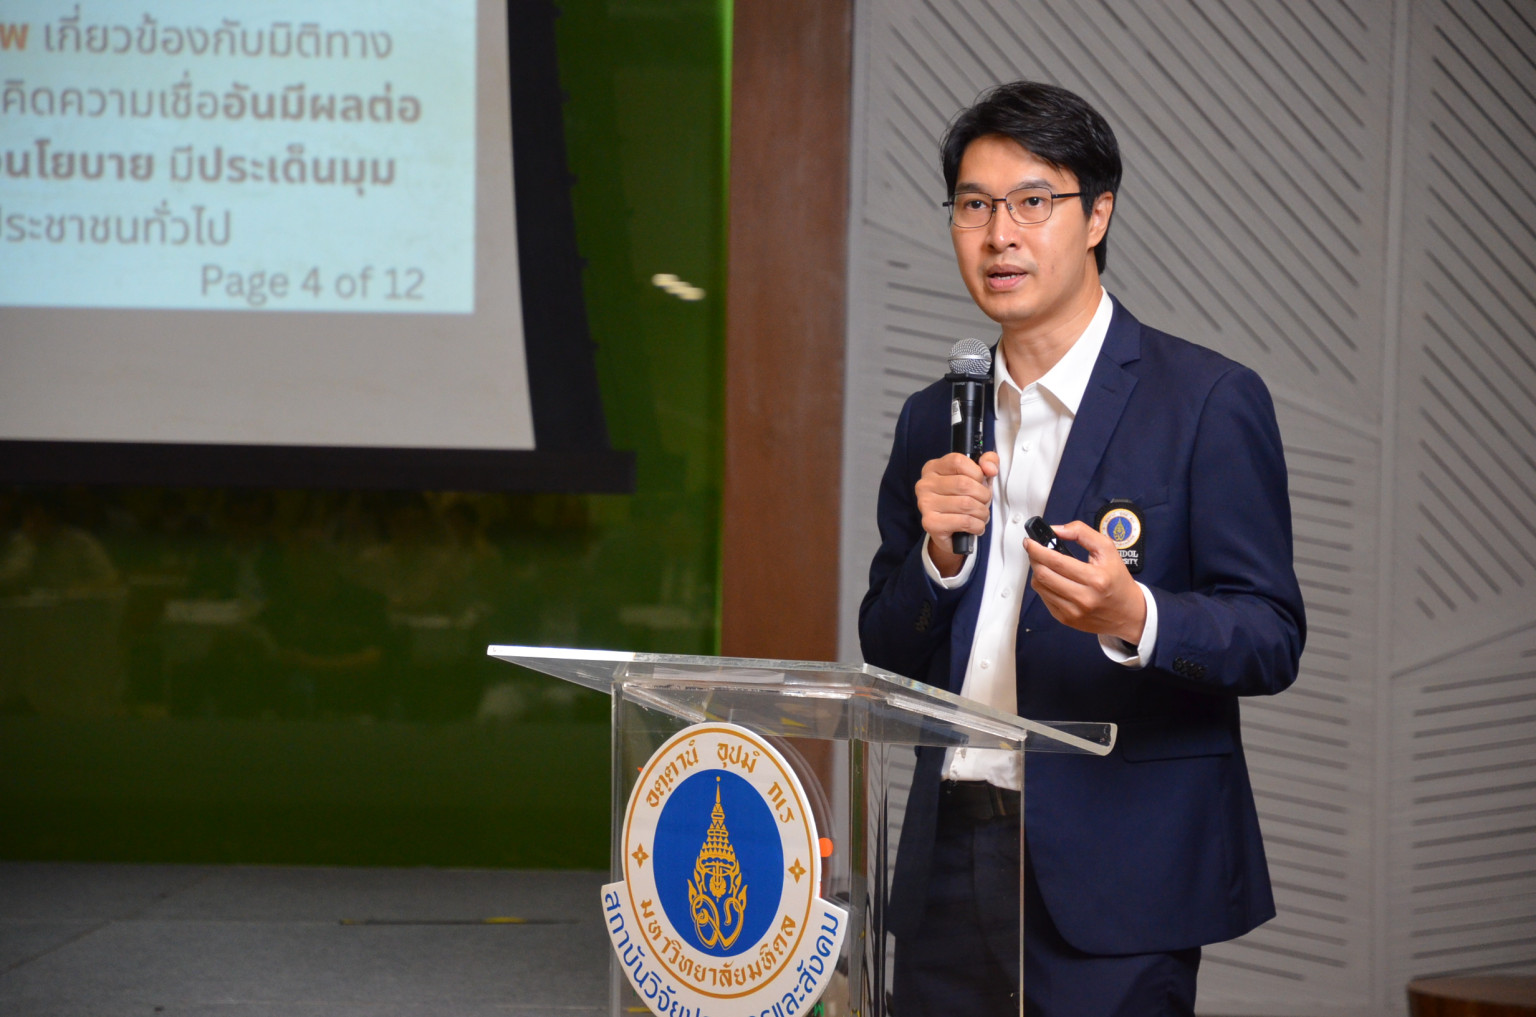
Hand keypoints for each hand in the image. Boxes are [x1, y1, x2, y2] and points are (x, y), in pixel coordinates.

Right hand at [916, 451, 998, 576]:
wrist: (950, 531)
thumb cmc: (963, 500)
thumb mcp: (978, 476)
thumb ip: (988, 462)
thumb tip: (990, 469)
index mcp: (933, 468)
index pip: (958, 462)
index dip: (977, 473)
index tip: (980, 483)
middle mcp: (925, 484)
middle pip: (964, 484)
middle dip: (983, 496)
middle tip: (984, 503)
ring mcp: (925, 504)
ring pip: (966, 504)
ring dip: (982, 512)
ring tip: (981, 515)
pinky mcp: (930, 523)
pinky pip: (964, 521)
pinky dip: (977, 526)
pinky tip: (975, 526)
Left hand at [1026, 519, 1145, 643]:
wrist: (1128, 613)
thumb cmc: (1117, 580)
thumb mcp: (1108, 550)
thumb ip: (1082, 533)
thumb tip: (1057, 530)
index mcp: (1096, 579)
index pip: (1056, 562)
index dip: (1037, 550)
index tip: (1030, 542)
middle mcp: (1084, 598)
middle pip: (1043, 575)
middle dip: (1034, 559)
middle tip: (1034, 550)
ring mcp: (1073, 612)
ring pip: (1040, 587)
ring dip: (1036, 572)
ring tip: (1044, 564)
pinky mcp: (1066, 619)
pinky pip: (1044, 599)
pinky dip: (1043, 586)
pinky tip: (1052, 579)